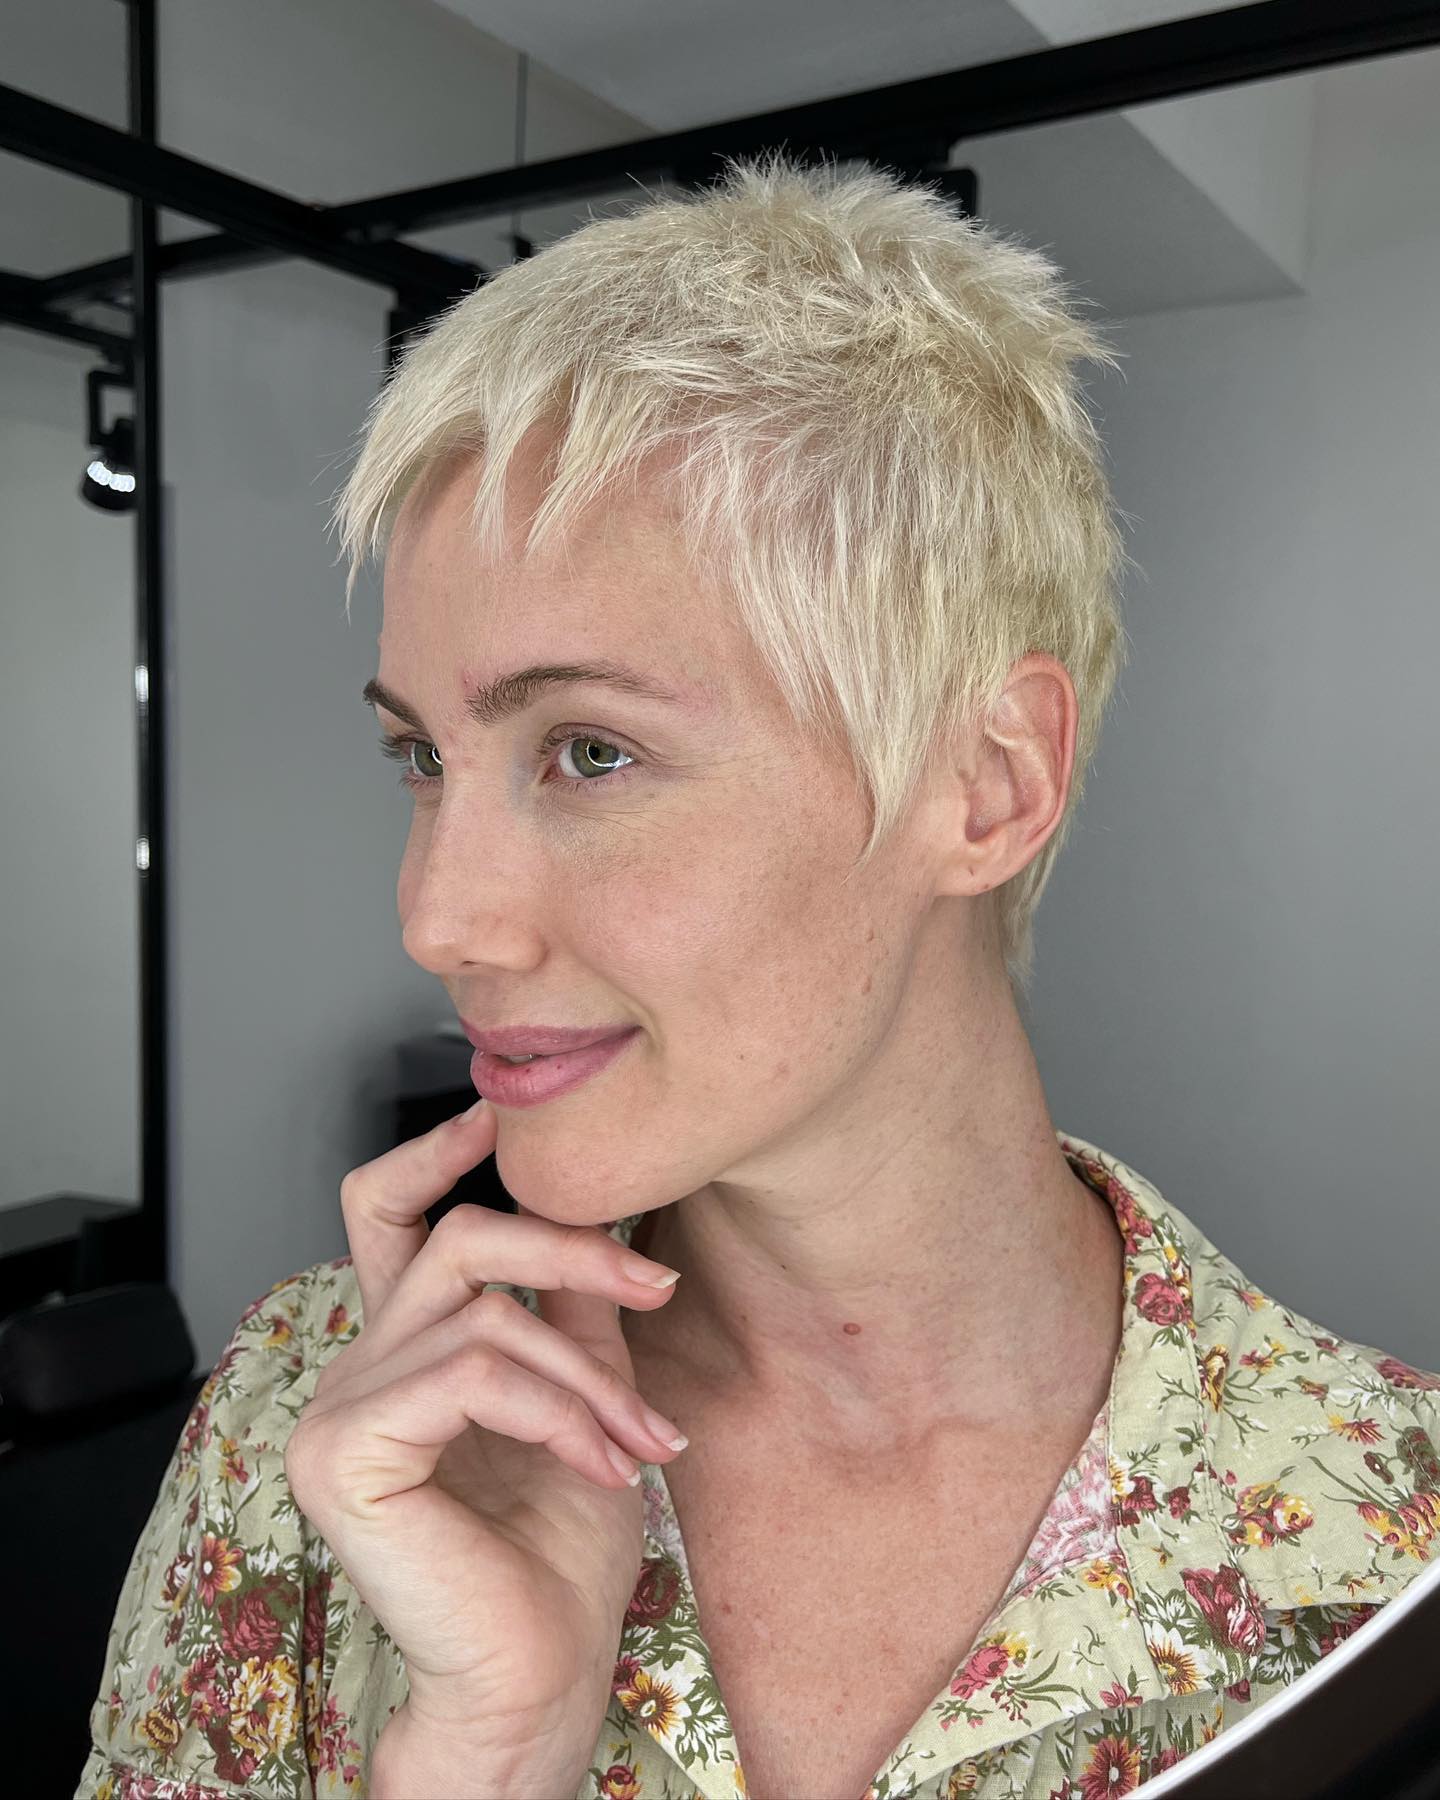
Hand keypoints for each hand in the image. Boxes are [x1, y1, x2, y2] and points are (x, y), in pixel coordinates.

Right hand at [283, 1098, 686, 1783]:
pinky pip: (470, 1373)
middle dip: (568, 1250)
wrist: (543, 1672)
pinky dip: (557, 1410)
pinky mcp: (342, 1451)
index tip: (497, 1113)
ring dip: (588, 1374)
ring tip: (643, 1440)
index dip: (434, 1152)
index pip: (384, 1213)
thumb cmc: (562, 1548)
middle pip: (455, 1238)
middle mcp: (357, 1366)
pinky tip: (603, 1463)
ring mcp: (337, 1408)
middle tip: (653, 1290)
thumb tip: (604, 1218)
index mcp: (404, 1348)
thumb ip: (571, 1311)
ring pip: (481, 1312)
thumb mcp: (582, 1396)